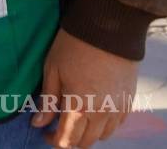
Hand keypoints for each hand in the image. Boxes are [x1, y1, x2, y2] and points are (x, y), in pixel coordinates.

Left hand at [32, 28, 137, 146]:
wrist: (107, 29)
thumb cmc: (73, 46)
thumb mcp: (52, 70)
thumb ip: (48, 101)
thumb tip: (38, 123)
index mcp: (79, 107)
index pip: (67, 140)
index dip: (54, 141)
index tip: (45, 134)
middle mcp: (101, 114)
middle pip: (85, 141)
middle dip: (70, 139)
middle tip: (58, 126)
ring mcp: (118, 109)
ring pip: (103, 136)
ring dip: (88, 133)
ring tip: (75, 118)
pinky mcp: (128, 102)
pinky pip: (117, 125)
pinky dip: (104, 125)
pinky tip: (93, 112)